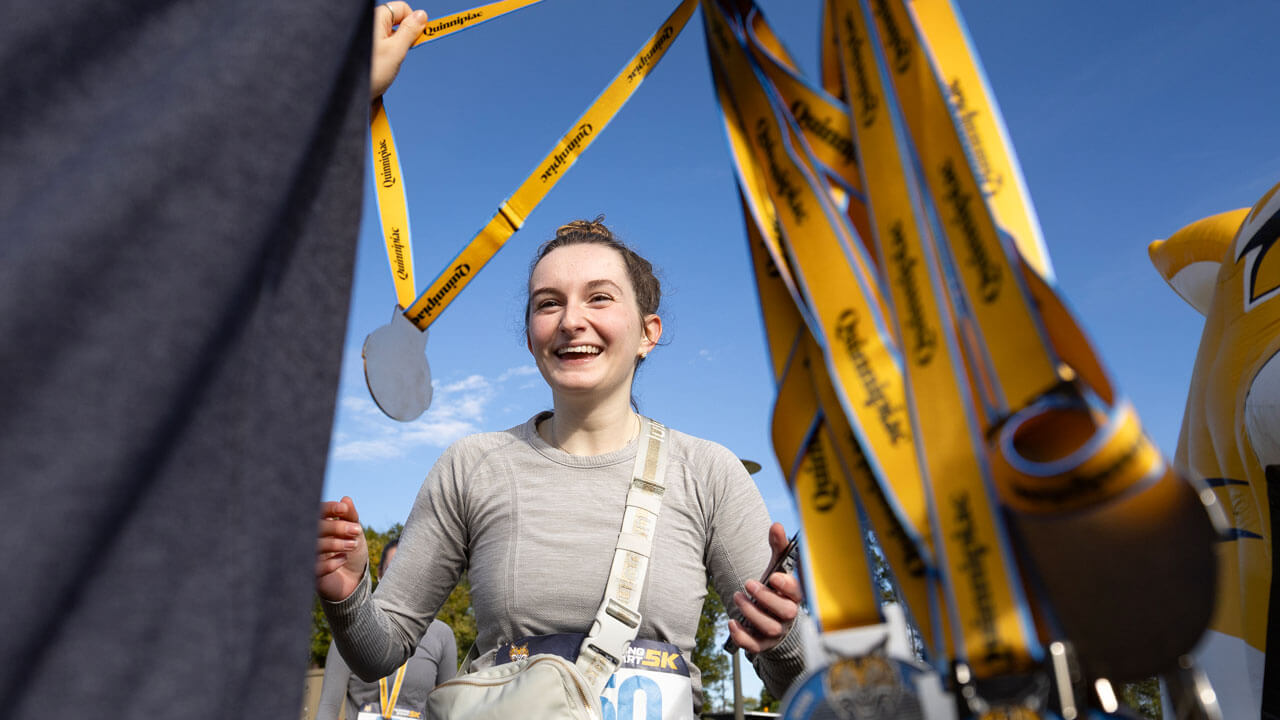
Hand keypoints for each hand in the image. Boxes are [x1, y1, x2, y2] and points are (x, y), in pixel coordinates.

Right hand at [315, 496, 368, 601]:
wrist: (354, 581)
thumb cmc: (352, 552)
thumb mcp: (355, 532)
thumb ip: (350, 516)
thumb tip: (346, 499)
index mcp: (319, 526)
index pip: (317, 512)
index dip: (328, 509)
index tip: (343, 509)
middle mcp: (309, 539)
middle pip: (314, 528)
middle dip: (336, 528)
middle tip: (356, 531)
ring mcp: (307, 557)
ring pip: (314, 547)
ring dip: (335, 544)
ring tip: (353, 545)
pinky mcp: (310, 575)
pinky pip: (315, 567)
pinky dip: (330, 563)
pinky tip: (342, 559)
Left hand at [371, 2, 429, 100]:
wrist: (350, 96)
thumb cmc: (370, 73)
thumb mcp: (396, 51)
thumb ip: (410, 31)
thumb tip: (422, 15)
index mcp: (376, 18)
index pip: (402, 9)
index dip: (413, 22)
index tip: (414, 39)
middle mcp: (371, 25)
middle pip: (398, 22)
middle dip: (404, 38)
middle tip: (398, 54)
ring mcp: (368, 38)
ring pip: (392, 36)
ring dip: (396, 49)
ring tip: (387, 64)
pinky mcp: (368, 50)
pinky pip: (384, 46)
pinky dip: (389, 56)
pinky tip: (382, 68)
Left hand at [726, 522, 802, 653]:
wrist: (770, 617)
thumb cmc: (775, 589)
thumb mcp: (776, 568)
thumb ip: (778, 547)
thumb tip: (776, 525)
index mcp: (793, 596)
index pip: (796, 593)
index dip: (786, 586)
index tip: (773, 577)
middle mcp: (788, 616)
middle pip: (785, 612)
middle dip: (765, 598)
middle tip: (748, 583)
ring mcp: (776, 632)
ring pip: (769, 628)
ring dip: (751, 612)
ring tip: (737, 597)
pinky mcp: (763, 644)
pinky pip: (755, 646)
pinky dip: (742, 637)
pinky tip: (732, 622)